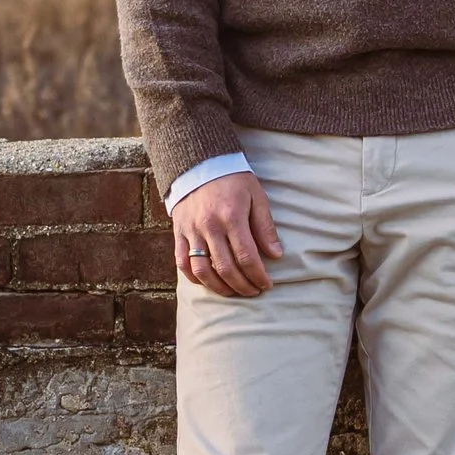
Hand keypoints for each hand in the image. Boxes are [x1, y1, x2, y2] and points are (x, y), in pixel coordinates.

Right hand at [171, 171, 281, 299]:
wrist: (200, 163)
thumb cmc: (233, 180)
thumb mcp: (256, 197)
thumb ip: (265, 226)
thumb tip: (276, 255)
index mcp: (232, 217)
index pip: (247, 257)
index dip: (258, 276)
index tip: (267, 284)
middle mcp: (210, 226)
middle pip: (226, 268)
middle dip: (243, 286)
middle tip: (254, 291)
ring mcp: (192, 231)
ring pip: (202, 270)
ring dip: (219, 287)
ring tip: (234, 291)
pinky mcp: (179, 232)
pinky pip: (182, 262)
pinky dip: (194, 278)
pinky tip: (208, 283)